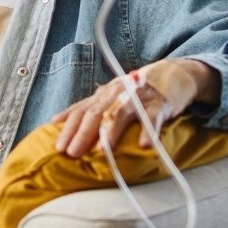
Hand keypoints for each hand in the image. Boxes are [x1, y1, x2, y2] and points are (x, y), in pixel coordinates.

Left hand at [51, 58, 220, 158]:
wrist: (171, 75)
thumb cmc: (136, 92)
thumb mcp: (109, 97)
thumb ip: (87, 109)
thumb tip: (56, 122)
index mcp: (104, 94)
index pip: (81, 110)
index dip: (69, 127)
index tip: (58, 146)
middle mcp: (117, 93)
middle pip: (97, 112)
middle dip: (83, 133)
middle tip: (72, 152)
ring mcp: (138, 98)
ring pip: (121, 113)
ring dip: (110, 132)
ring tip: (101, 150)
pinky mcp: (159, 104)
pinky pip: (153, 118)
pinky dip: (149, 131)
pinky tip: (144, 145)